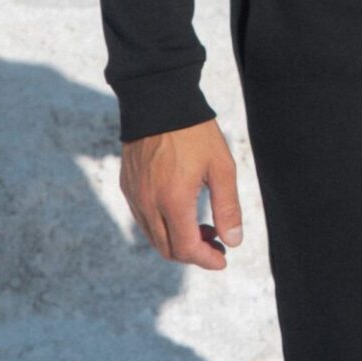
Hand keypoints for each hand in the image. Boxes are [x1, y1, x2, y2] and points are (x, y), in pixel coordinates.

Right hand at [120, 117, 243, 271]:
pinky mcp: (127, 185)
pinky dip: (162, 226)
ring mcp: (134, 195)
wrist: (157, 100)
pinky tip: (180, 212)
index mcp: (173, 201)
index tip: (223, 259)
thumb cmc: (194, 132)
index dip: (206, 260)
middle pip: (168, 249)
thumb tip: (234, 241)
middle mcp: (148, 203)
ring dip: (178, 241)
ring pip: (154, 237)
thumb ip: (228, 207)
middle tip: (216, 242)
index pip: (187, 249)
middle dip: (194, 254)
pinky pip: (143, 219)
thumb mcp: (221, 167)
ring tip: (203, 227)